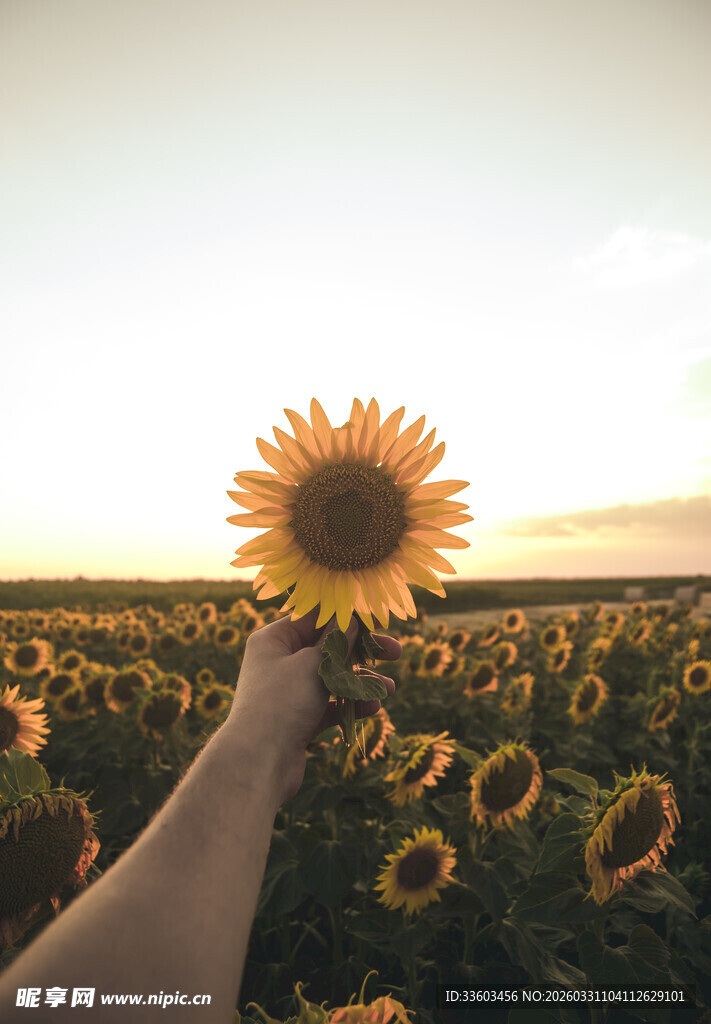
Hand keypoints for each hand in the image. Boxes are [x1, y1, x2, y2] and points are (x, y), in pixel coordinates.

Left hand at [226, 608, 400, 802]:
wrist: (258, 763)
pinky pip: (329, 705)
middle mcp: (279, 663)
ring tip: (389, 689)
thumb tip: (352, 620)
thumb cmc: (281, 703)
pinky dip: (350, 704)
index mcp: (274, 640)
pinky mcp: (297, 719)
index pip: (314, 619)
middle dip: (362, 651)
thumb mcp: (313, 664)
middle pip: (327, 649)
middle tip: (395, 651)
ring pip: (332, 679)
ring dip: (361, 682)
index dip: (347, 618)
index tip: (378, 620)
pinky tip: (372, 708)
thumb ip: (336, 641)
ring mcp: (288, 692)